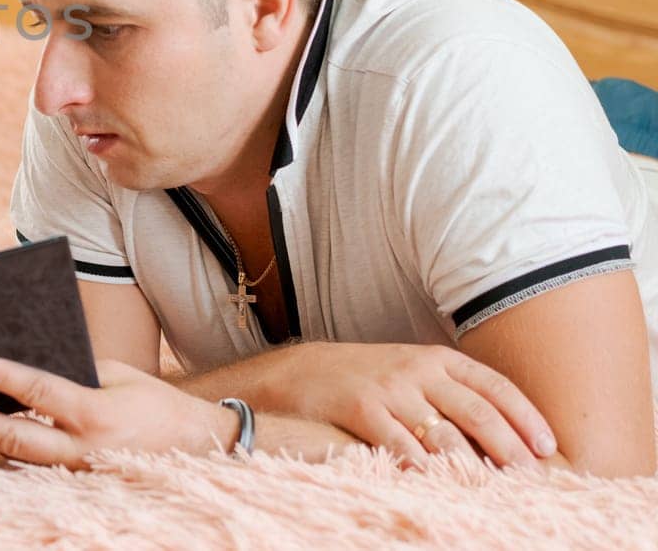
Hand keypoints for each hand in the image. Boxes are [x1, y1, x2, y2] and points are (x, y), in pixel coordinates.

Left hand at [0, 357, 235, 467]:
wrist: (196, 448)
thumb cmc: (153, 404)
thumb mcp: (118, 374)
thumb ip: (74, 368)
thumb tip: (25, 361)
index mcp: (95, 414)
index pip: (38, 391)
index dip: (1, 378)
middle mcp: (82, 449)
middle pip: (13, 438)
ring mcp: (78, 472)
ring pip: (17, 458)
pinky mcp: (77, 483)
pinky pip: (34, 467)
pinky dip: (6, 450)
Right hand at [240, 342, 554, 467]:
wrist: (301, 371)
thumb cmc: (365, 377)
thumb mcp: (411, 370)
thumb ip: (451, 391)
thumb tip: (504, 430)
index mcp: (436, 358)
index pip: (494, 386)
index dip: (525, 416)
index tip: (546, 446)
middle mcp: (417, 370)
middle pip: (477, 412)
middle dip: (510, 448)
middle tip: (530, 477)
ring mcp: (389, 389)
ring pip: (443, 433)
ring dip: (471, 466)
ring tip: (491, 489)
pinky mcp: (360, 407)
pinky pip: (399, 443)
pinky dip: (420, 467)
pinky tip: (434, 483)